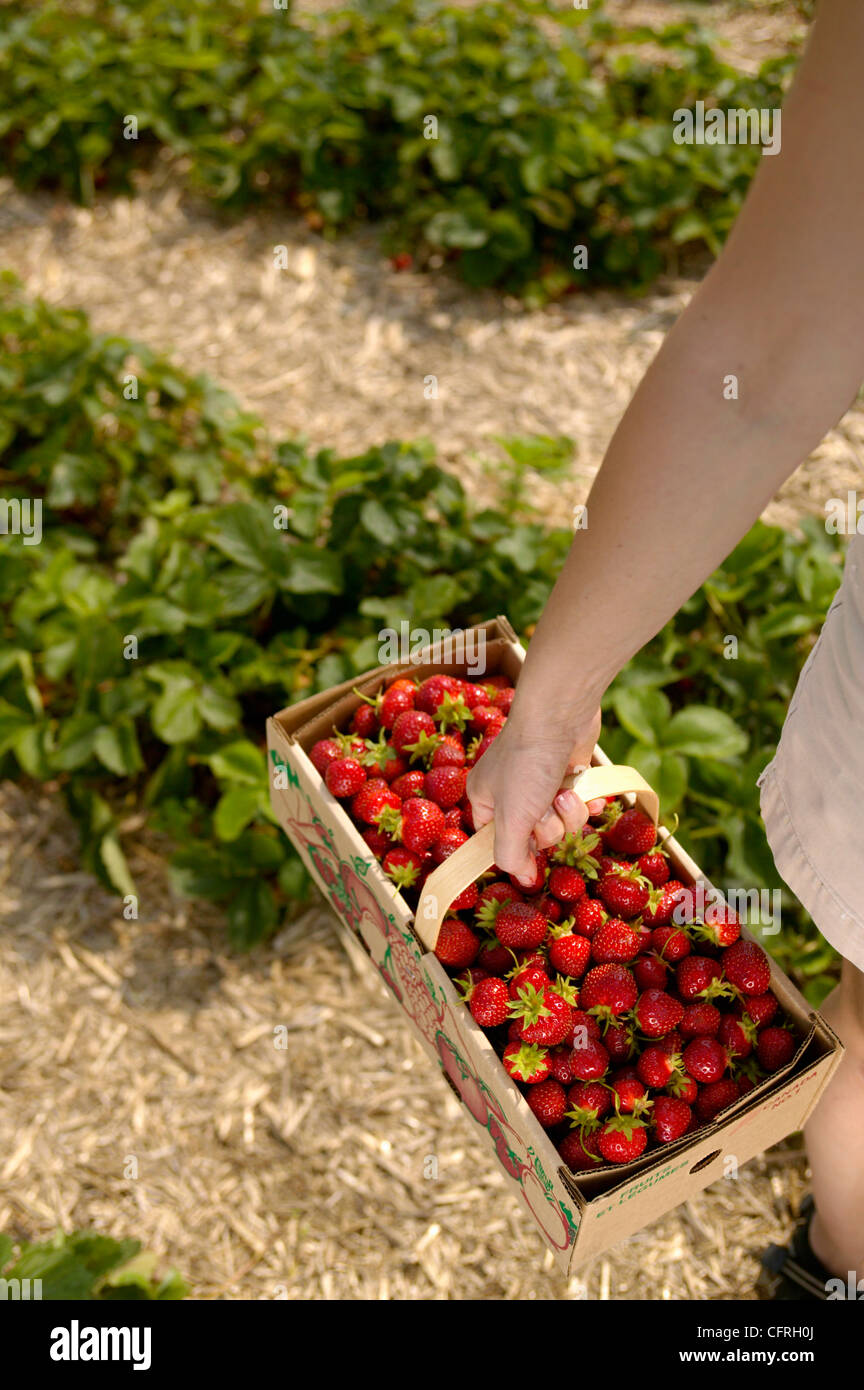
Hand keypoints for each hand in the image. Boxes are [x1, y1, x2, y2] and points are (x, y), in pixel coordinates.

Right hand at [465, 707, 603, 887]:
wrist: (559, 714)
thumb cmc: (527, 764)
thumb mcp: (511, 818)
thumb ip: (510, 855)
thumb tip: (522, 880)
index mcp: (484, 800)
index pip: (496, 843)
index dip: (518, 852)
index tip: (532, 855)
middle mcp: (510, 792)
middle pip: (535, 835)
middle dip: (549, 826)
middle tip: (547, 806)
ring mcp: (540, 782)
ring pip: (561, 821)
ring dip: (569, 811)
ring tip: (566, 790)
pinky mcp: (567, 773)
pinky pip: (580, 803)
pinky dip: (586, 800)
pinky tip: (588, 792)